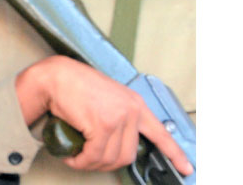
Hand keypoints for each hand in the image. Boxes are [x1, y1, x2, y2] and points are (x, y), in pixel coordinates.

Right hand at [15, 55, 192, 175]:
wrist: (56, 76)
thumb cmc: (76, 85)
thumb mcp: (108, 97)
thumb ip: (120, 116)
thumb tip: (119, 143)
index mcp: (135, 104)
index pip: (161, 133)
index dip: (175, 154)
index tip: (186, 168)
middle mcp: (131, 111)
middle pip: (127, 156)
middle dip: (106, 163)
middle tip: (89, 158)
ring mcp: (117, 118)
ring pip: (109, 159)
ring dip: (90, 163)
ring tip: (78, 155)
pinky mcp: (101, 125)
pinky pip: (93, 156)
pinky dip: (80, 161)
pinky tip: (73, 156)